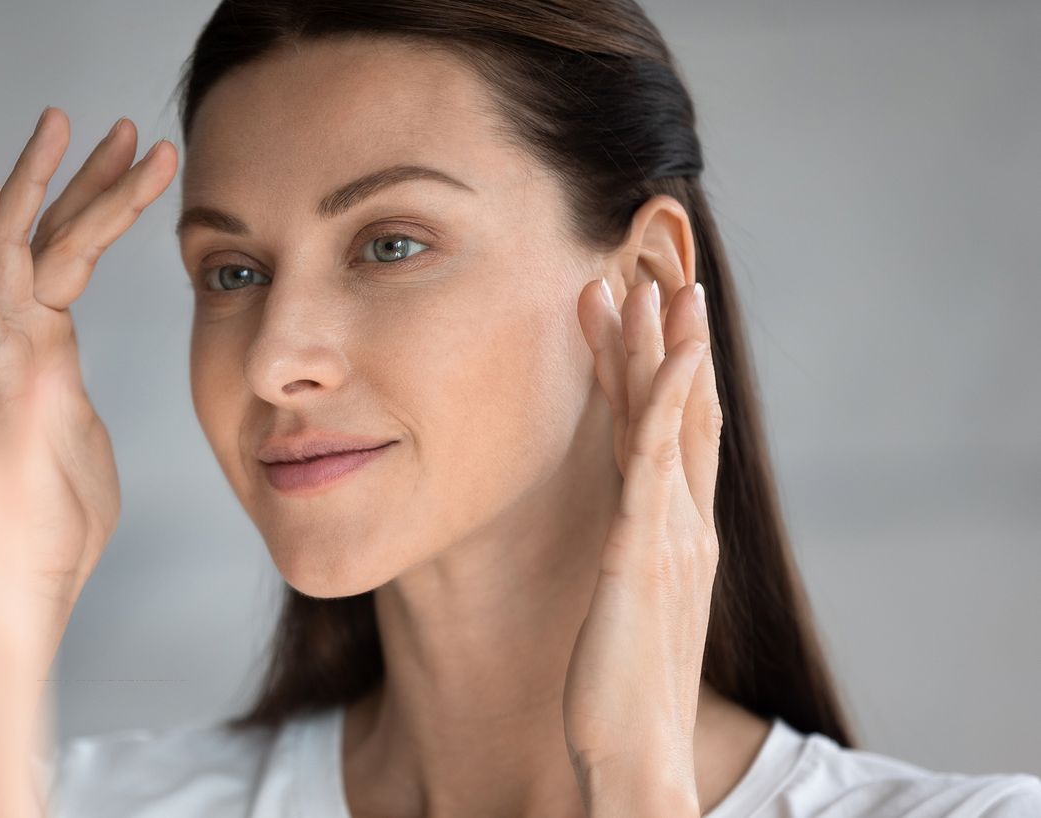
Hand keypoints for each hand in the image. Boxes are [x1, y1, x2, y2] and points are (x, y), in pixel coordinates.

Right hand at [0, 106, 177, 611]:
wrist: (24, 584)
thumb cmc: (52, 532)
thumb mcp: (82, 455)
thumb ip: (68, 407)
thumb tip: (60, 382)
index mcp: (38, 351)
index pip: (65, 254)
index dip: (103, 203)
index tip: (152, 160)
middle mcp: (1, 337)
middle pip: (34, 233)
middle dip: (73, 174)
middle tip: (118, 122)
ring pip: (8, 241)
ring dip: (40, 181)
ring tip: (69, 120)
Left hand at [564, 277, 722, 815]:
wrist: (635, 757)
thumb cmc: (619, 694)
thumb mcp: (624, 610)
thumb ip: (626, 562)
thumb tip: (611, 536)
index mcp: (676, 536)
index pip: (671, 435)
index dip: (656, 371)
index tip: (632, 316)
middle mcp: (683, 525)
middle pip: (680, 412)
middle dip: (661, 340)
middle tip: (643, 273)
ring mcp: (671, 535)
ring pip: (673, 421)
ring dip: (661, 348)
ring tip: (646, 283)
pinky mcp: (647, 551)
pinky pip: (660, 461)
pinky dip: (667, 402)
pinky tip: (666, 356)